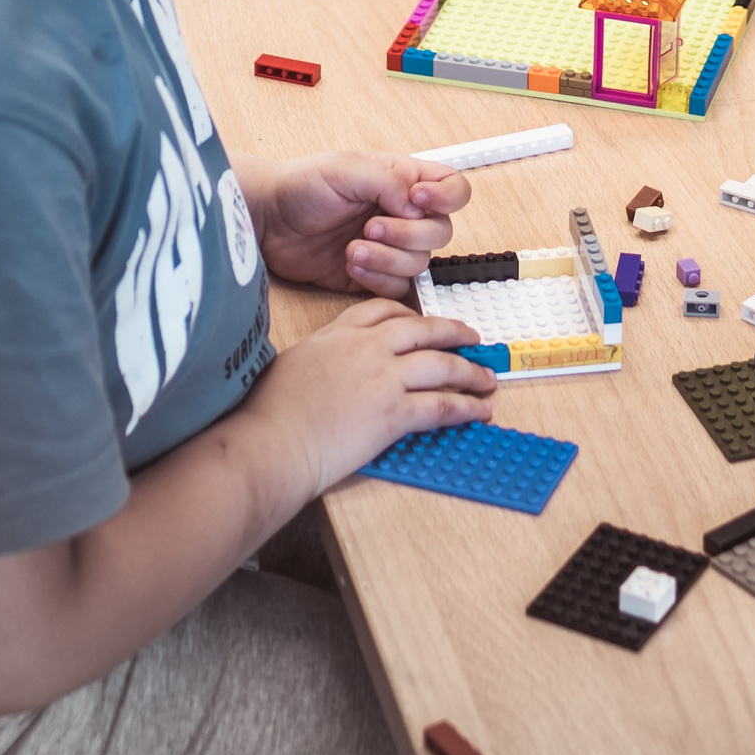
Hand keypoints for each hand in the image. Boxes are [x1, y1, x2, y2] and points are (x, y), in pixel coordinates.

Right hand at [243, 298, 495, 492]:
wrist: (270, 443)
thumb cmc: (267, 414)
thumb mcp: (292, 364)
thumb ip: (317, 356)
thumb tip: (324, 366)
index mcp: (338, 332)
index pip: (384, 311)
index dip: (411, 315)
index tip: (424, 321)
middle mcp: (366, 347)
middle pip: (423, 330)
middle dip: (453, 332)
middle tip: (472, 337)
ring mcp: (383, 378)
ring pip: (441, 365)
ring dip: (470, 371)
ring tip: (487, 378)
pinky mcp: (393, 413)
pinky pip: (440, 405)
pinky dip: (466, 407)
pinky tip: (480, 410)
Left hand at [251, 152, 469, 296]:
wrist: (269, 221)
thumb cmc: (303, 185)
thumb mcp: (346, 168)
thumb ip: (389, 181)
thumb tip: (417, 206)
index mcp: (404, 181)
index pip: (453, 189)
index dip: (446, 199)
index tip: (416, 201)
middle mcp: (403, 214)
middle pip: (441, 233)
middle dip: (408, 235)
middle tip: (370, 227)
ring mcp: (390, 247)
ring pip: (420, 264)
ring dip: (388, 258)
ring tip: (352, 248)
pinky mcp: (373, 275)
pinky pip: (397, 287)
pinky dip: (377, 279)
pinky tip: (351, 265)